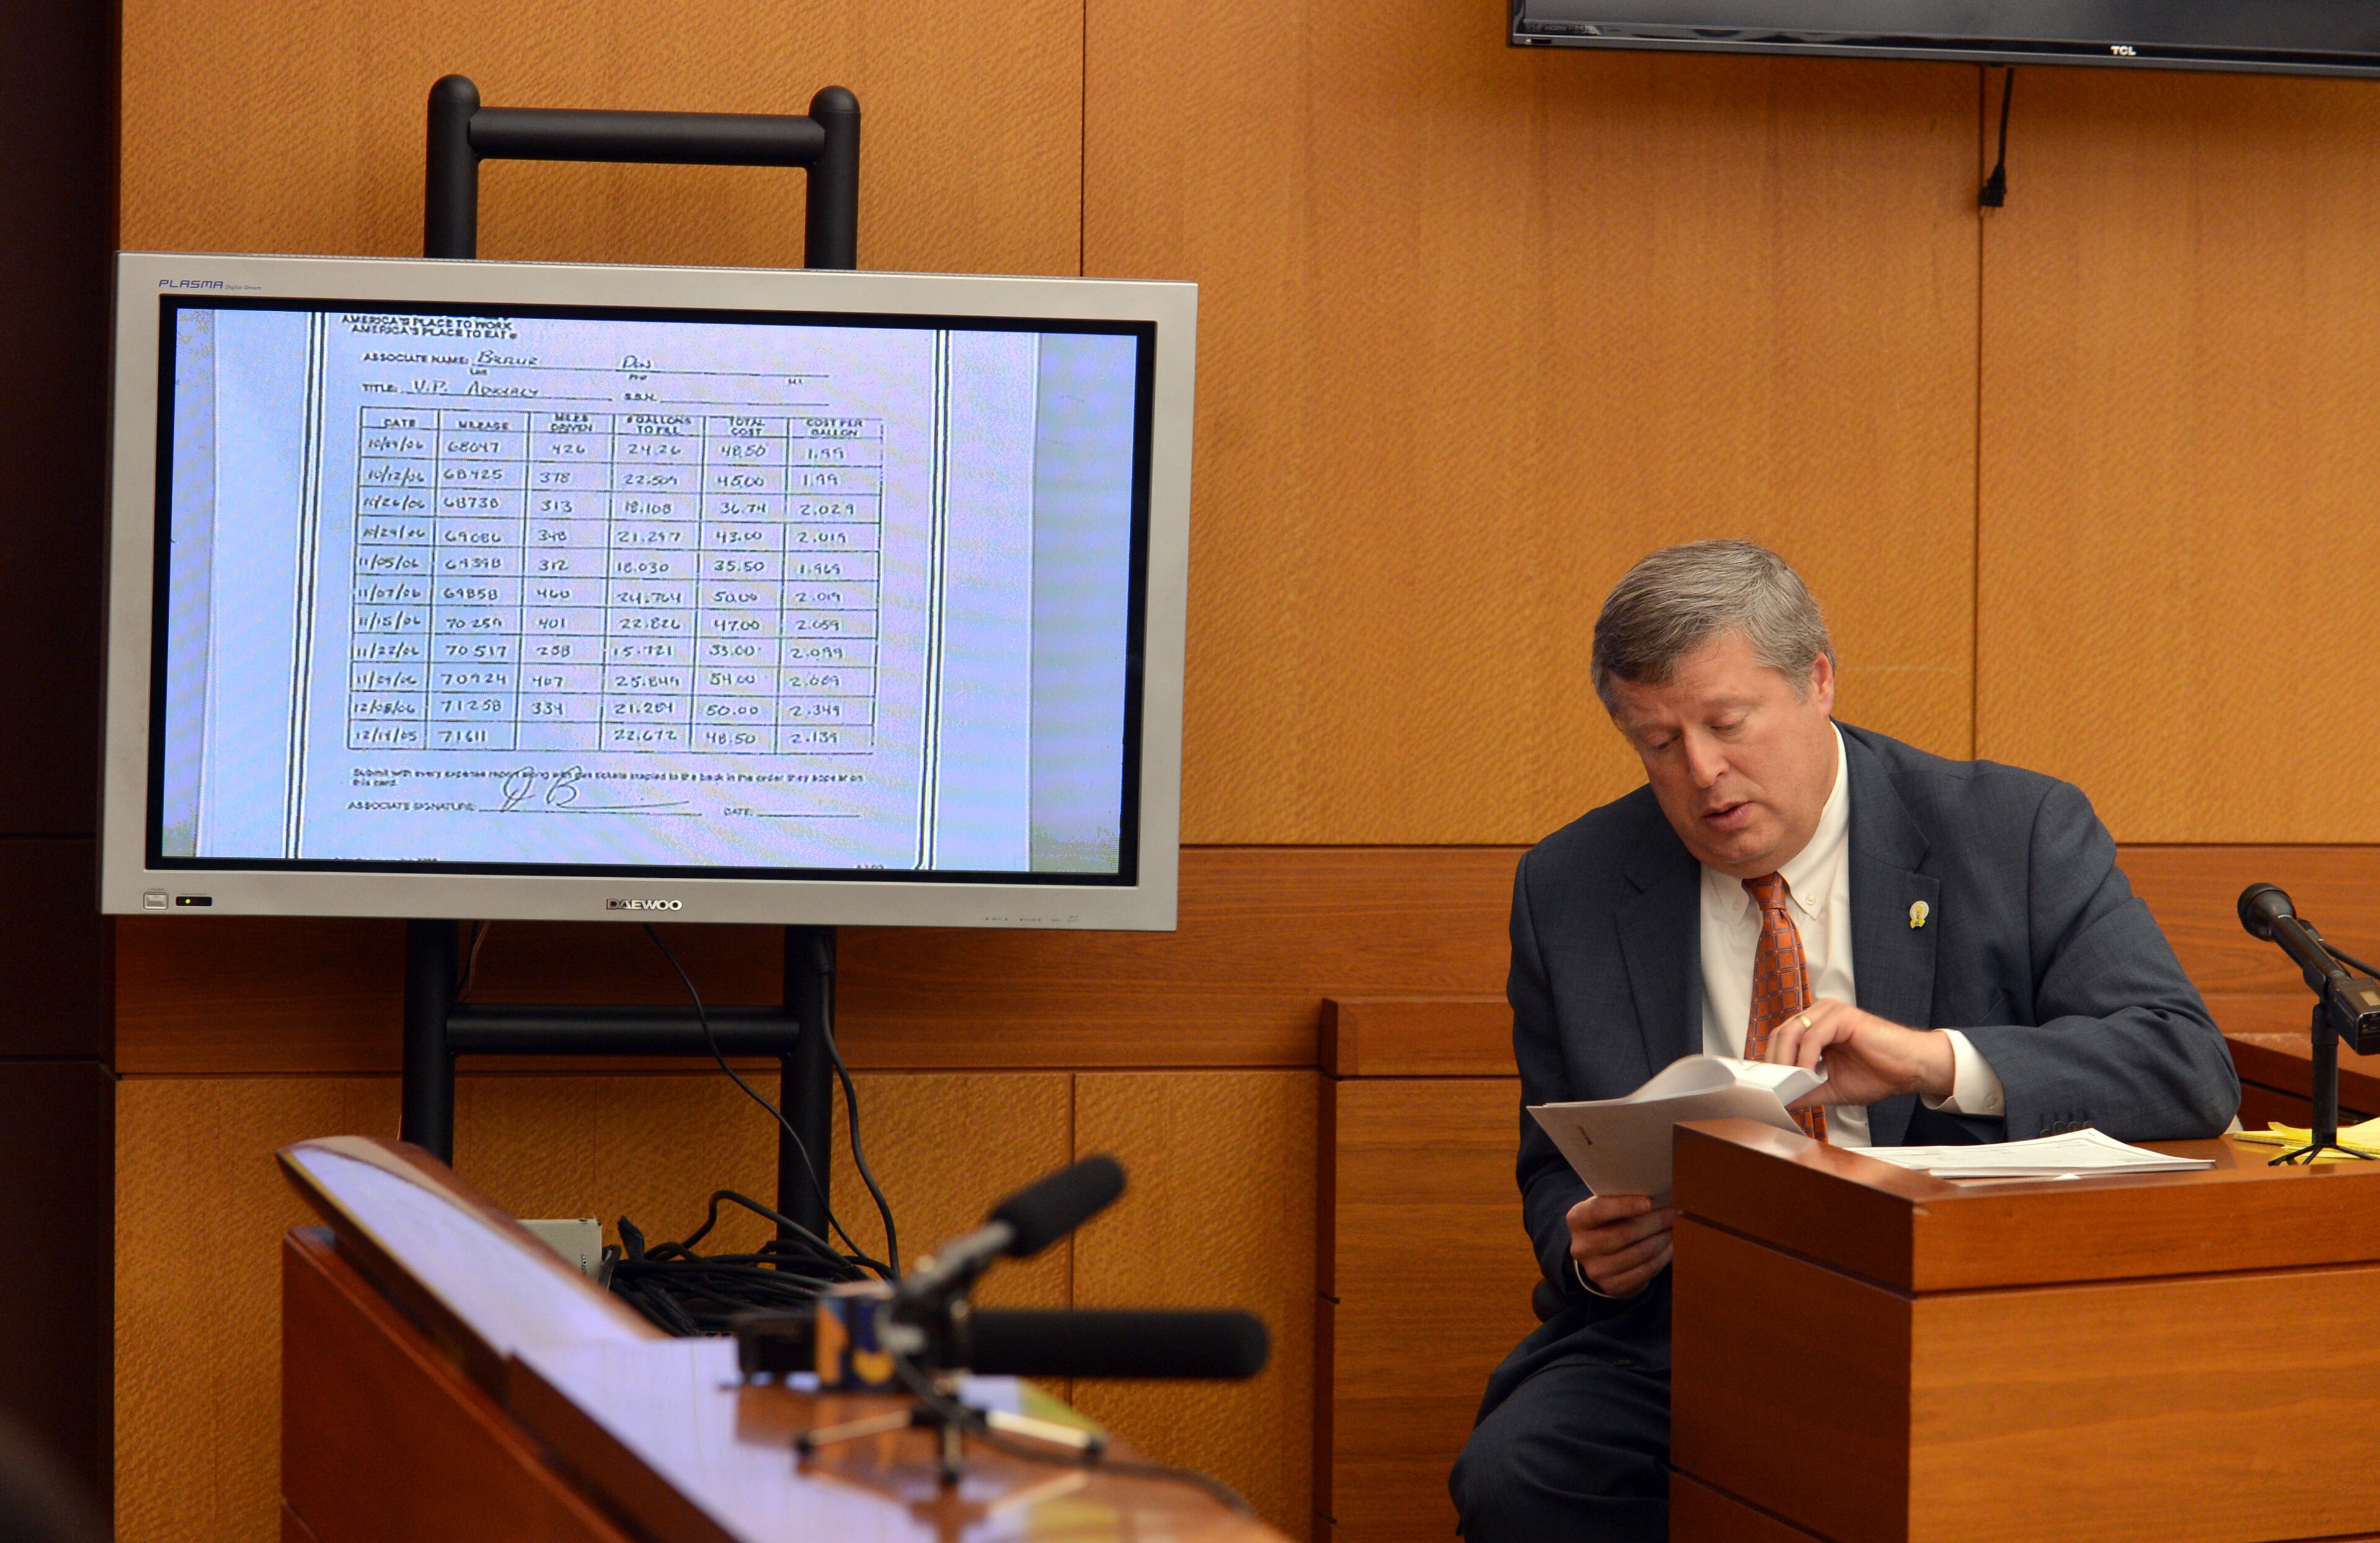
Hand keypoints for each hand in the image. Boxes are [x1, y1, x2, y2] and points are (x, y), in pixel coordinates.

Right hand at [1566, 1193, 1672, 1297]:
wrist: (1600, 1258)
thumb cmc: (1609, 1223)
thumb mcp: (1606, 1209)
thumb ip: (1621, 1201)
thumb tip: (1657, 1195)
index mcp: (1577, 1220)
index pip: (1599, 1210)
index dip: (1625, 1205)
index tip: (1650, 1202)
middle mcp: (1582, 1247)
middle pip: (1624, 1233)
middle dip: (1654, 1222)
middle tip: (1673, 1213)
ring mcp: (1595, 1270)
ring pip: (1639, 1253)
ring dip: (1662, 1239)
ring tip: (1674, 1227)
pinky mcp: (1612, 1287)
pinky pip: (1646, 1270)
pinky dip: (1663, 1256)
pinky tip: (1671, 1246)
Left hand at [1760, 998, 1954, 1106]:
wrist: (1912, 1070)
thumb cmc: (1879, 1073)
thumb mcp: (1831, 1087)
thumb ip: (1805, 1090)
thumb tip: (1780, 1100)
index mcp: (1814, 1026)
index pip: (1780, 1039)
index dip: (1770, 1061)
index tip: (1765, 1085)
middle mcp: (1819, 1014)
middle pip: (1780, 1034)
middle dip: (1773, 1063)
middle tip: (1773, 1087)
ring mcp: (1830, 1012)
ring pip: (1792, 1032)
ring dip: (1786, 1061)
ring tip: (1788, 1083)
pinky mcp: (1842, 1016)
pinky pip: (1813, 1035)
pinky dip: (1805, 1057)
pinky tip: (1807, 1074)